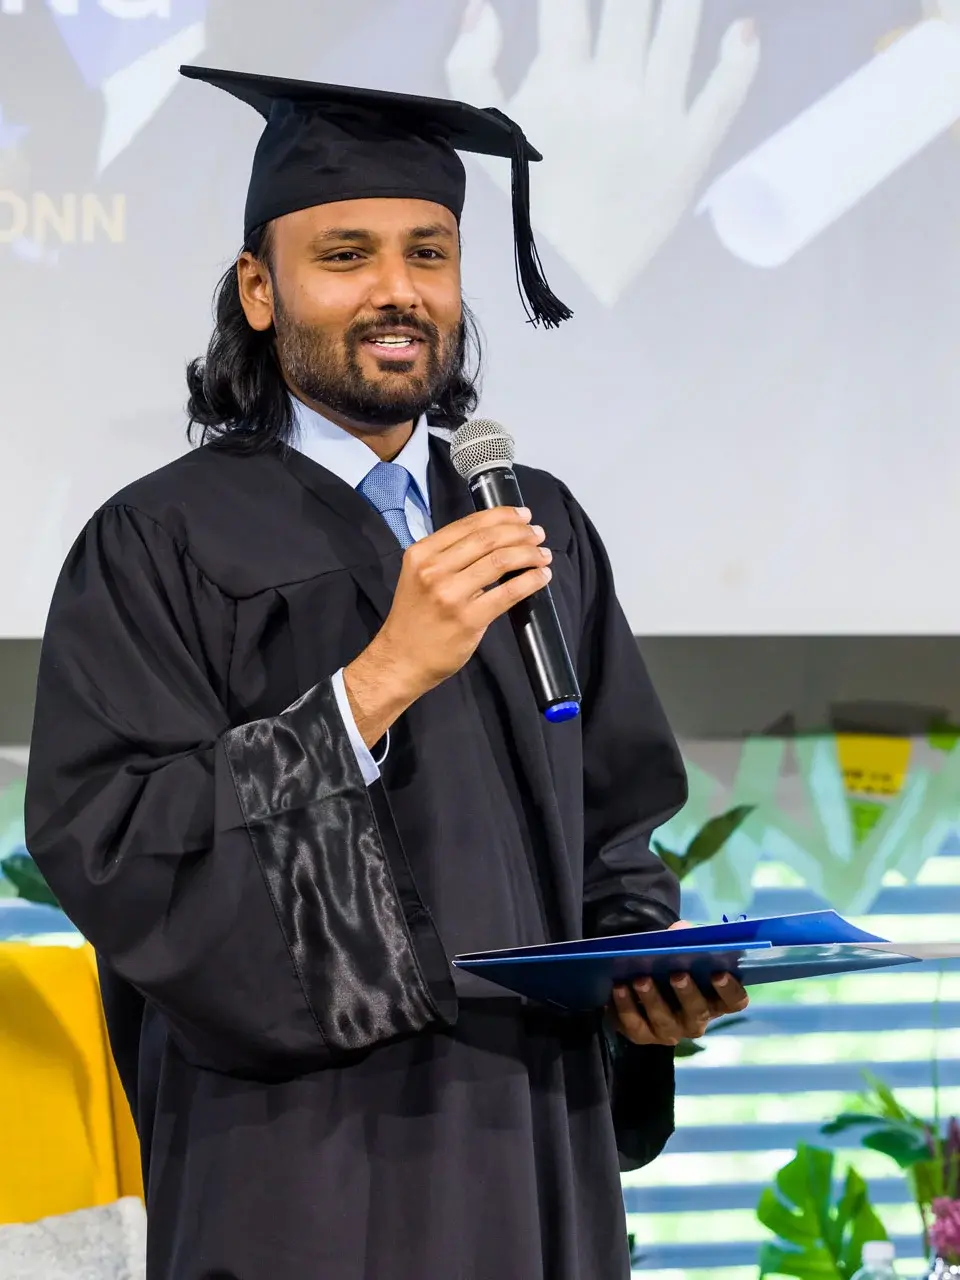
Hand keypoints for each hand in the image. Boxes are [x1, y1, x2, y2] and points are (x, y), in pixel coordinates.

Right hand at [343, 506, 551, 745]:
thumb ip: (448, 556)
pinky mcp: (468, 619)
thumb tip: (493, 538)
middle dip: (519, 532)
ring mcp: (450, 594)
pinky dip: (530, 580)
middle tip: (538, 534)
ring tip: (543, 555)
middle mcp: (433, 570)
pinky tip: (541, 576)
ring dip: (528, 553)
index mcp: (421, 553)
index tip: (522, 515)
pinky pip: (508, 593)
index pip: (468, 524)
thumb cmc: (415, 618)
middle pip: (487, 539)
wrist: (401, 660)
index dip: (501, 515)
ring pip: (500, 561)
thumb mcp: (419, 576)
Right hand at [445, 0, 760, 305]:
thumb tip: (482, 5)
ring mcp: (658, 119)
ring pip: (681, 26)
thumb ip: (470, 66)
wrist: (568, 280)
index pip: (567, 0)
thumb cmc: (525, 203)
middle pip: (632, 0)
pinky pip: (726, 94)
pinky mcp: (692, 150)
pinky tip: (742, 30)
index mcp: (559, 85)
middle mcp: (613, 93)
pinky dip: (739, 57)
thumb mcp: (486, 137)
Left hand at [606, 920, 748, 1045]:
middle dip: (687, 994)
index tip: (719, 973)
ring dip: (653, 1000)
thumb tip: (680, 930)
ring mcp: (670, 1031)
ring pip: (665, 1022)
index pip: (734, 1002)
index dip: (729, 990)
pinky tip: (619, 988)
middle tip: (677, 974)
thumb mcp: (682, 950)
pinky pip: (635, 1025)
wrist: (643, 979)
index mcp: (716, 1000)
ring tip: (641, 979)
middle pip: (698, 1012)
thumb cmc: (672, 964)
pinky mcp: (643, 1034)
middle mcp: (696, 1021)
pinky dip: (626, 1006)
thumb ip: (686, 940)